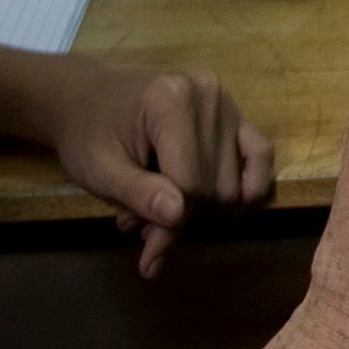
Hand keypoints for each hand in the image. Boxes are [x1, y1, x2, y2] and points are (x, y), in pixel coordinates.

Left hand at [38, 57, 277, 272]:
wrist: (87, 99)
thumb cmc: (87, 134)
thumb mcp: (98, 169)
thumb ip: (137, 193)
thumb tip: (177, 216)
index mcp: (169, 100)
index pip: (188, 182)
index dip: (168, 224)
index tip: (146, 253)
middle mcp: (207, 95)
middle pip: (213, 187)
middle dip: (180, 217)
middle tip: (142, 227)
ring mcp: (225, 103)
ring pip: (234, 184)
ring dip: (201, 210)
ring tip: (160, 209)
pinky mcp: (235, 114)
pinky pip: (261, 154)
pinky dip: (251, 185)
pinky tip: (232, 206)